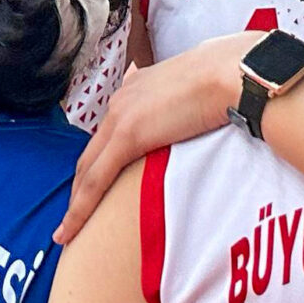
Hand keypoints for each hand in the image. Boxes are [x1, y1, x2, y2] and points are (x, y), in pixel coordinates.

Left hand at [56, 35, 249, 241]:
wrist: (234, 73)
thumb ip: (192, 101)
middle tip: (75, 215)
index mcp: (138, 86)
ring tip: (69, 230)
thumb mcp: (203, 88)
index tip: (98, 182)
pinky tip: (70, 230)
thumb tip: (205, 112)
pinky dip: (80, 208)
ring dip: (76, 200)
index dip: (102, 159)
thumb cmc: (231, 77)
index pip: (111, 130)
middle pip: (92, 151)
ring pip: (87, 168)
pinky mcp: (128, 136)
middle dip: (80, 185)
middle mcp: (123, 99)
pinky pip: (95, 180)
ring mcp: (121, 117)